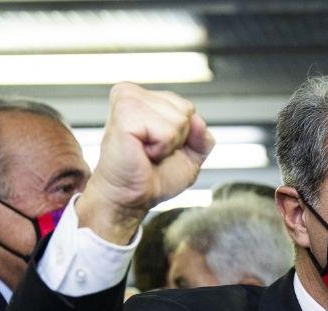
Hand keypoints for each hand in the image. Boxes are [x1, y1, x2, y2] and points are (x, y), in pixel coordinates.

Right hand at [77, 82, 214, 243]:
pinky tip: (141, 151)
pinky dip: (160, 148)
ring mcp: (128, 99)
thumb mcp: (189, 156)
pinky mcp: (125, 112)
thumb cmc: (151, 177)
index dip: (183, 136)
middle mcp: (133, 94)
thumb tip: (199, 120)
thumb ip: (202, 137)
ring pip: (179, 120)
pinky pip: (167, 131)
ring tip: (145, 152)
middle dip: (177, 139)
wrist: (130, 198)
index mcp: (144, 98)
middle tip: (151, 152)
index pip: (188, 107)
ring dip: (167, 145)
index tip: (157, 147)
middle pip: (186, 110)